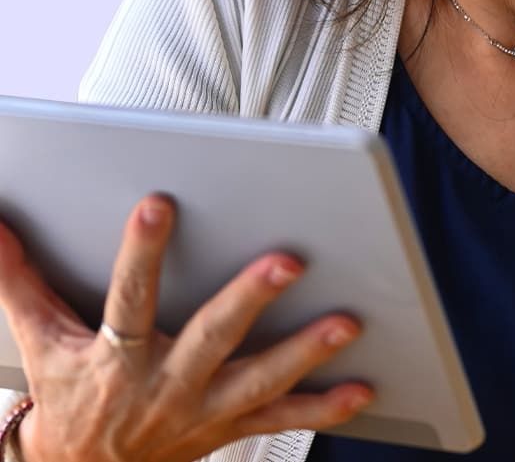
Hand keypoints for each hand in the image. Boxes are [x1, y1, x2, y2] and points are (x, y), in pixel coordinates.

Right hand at [0, 194, 373, 461]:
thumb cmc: (67, 396)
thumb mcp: (37, 340)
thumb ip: (20, 280)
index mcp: (116, 357)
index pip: (127, 296)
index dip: (141, 251)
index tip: (159, 202)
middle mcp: (164, 385)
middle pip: (210, 338)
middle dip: (250, 301)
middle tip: (289, 260)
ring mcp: (202, 411)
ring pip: (259, 380)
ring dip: (305, 353)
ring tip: (349, 322)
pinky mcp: (228, 427)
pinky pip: (281, 420)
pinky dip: (323, 409)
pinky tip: (364, 388)